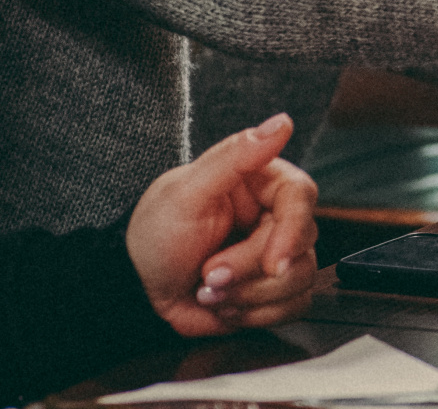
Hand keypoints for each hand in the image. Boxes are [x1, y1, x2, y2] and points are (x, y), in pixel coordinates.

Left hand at [127, 113, 320, 335]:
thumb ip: (234, 156)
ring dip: (249, 296)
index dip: (293, 232)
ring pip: (299, 281)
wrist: (136, 287)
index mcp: (261, 183)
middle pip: (300, 247)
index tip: (272, 263)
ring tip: (209, 289)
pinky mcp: (272, 292)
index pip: (302, 197)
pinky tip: (224, 305)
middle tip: (210, 274)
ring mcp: (276, 257)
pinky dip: (255, 315)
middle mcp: (274, 218)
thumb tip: (281, 123)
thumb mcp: (186, 192)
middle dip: (251, 272)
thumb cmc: (155, 234)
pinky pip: (293, 307)